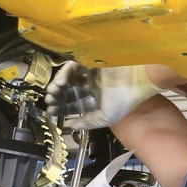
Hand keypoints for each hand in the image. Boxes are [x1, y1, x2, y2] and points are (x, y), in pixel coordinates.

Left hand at [44, 62, 159, 130]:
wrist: (138, 78)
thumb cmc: (125, 99)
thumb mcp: (106, 117)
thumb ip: (87, 122)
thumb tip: (70, 125)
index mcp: (98, 100)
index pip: (76, 105)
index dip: (63, 109)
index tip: (51, 112)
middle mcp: (93, 86)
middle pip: (70, 92)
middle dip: (58, 98)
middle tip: (48, 102)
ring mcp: (91, 73)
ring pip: (70, 79)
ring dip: (59, 85)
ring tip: (52, 92)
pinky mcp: (91, 61)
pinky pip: (74, 67)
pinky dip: (65, 73)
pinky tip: (60, 81)